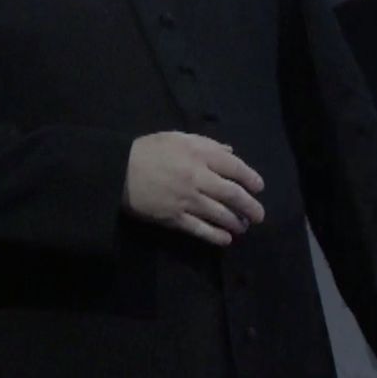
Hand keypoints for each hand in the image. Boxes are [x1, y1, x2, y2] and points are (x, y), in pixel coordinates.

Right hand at [121, 132, 264, 245]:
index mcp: (199, 155)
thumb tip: (230, 152)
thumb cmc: (147, 151)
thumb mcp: (177, 138)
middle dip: (250, 207)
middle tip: (259, 215)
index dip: (251, 178)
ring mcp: (187, 200)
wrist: (118, 171)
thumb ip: (206, 144)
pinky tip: (226, 239)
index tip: (259, 187)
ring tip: (244, 227)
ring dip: (236, 222)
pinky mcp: (174, 218)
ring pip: (220, 214)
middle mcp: (198, 178)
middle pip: (233, 194)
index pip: (235, 168)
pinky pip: (200, 230)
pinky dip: (216, 236)